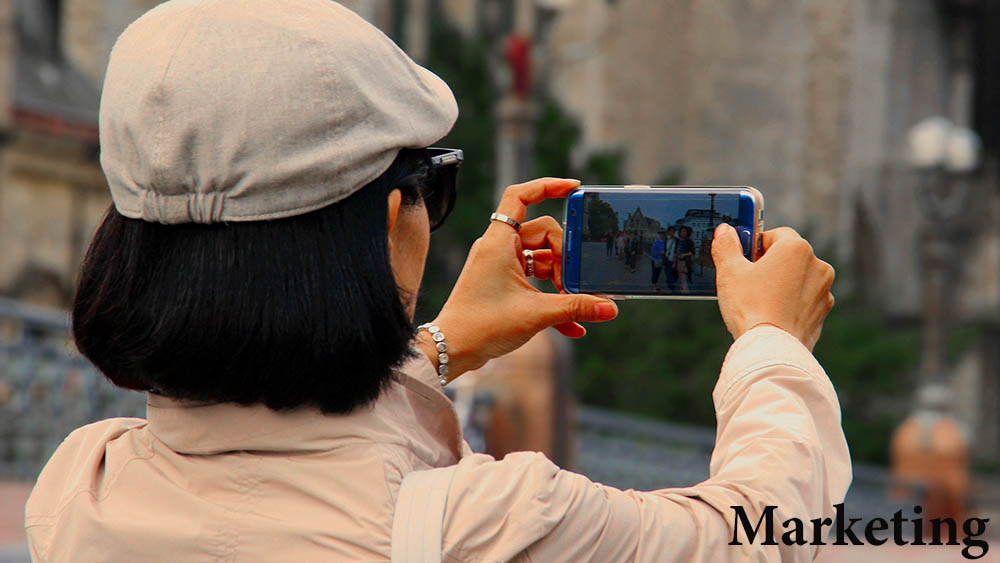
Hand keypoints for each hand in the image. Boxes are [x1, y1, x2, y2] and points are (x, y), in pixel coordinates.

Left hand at [418, 178, 618, 379]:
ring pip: (542, 259)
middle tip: (573, 285)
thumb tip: (610, 308)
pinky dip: (551, 297)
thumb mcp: (536, 314)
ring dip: (560, 280)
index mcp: (500, 242)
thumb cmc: (483, 325)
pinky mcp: (503, 284)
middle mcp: (499, 248)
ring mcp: (500, 266)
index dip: (547, 186)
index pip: (520, 196)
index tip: (575, 188)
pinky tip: (572, 325)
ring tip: (573, 305)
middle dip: (565, 258)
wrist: (453, 350)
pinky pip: (534, 281)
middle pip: (543, 234)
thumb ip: (576, 307)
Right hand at [711, 223, 834, 350]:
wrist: (771, 350)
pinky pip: (804, 301)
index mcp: (796, 248)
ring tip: (760, 301)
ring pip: (799, 279)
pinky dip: (791, 304)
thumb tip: (724, 231)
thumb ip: (727, 246)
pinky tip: (773, 315)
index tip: (743, 260)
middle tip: (748, 281)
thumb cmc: (750, 307)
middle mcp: (817, 265)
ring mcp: (824, 291)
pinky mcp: (823, 313)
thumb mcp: (729, 272)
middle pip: (789, 256)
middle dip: (770, 265)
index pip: (775, 234)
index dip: (756, 245)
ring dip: (783, 284)